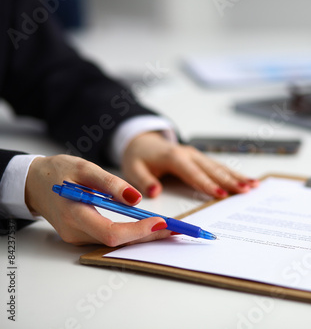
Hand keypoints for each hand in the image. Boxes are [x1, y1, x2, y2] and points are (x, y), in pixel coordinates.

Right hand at [25, 155, 170, 245]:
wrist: (34, 182)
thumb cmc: (57, 171)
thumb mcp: (84, 168)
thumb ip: (109, 183)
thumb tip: (136, 198)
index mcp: (74, 215)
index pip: (112, 232)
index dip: (138, 231)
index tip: (162, 222)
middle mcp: (76, 232)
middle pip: (118, 241)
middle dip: (149, 235)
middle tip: (178, 228)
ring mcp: (78, 237)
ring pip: (117, 242)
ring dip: (144, 235)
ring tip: (171, 227)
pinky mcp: (83, 236)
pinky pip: (112, 238)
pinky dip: (133, 233)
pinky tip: (150, 226)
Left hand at [121, 132, 258, 197]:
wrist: (142, 141)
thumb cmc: (139, 157)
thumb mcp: (133, 168)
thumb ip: (143, 180)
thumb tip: (155, 192)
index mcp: (174, 157)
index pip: (193, 173)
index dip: (207, 184)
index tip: (221, 195)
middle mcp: (190, 154)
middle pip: (213, 169)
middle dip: (230, 180)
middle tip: (246, 190)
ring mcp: (197, 155)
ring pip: (220, 167)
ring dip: (237, 176)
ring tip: (253, 185)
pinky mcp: (201, 159)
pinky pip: (219, 167)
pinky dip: (234, 174)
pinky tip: (248, 180)